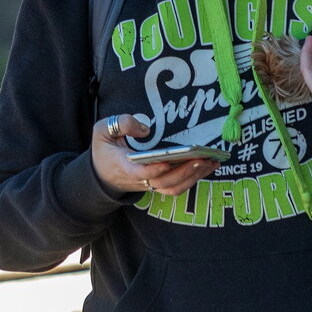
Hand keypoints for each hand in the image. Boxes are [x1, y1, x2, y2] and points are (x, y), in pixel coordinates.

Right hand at [91, 115, 219, 195]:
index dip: (154, 169)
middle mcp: (138, 179)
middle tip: (202, 158)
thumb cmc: (104, 150)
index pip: (139, 172)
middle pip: (164, 182)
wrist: (100, 175)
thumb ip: (121, 124)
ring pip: (173, 188)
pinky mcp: (157, 185)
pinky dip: (193, 179)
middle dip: (184, 171)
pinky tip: (207, 166)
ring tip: (211, 162)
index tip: (167, 162)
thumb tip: (145, 129)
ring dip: (194, 177)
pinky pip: (177, 187)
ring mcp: (149, 184)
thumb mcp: (103, 130)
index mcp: (123, 166)